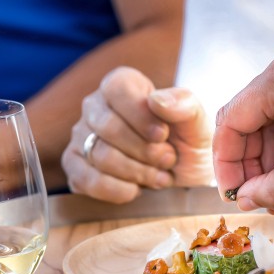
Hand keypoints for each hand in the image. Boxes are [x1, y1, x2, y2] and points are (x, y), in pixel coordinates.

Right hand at [61, 67, 212, 202]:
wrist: (185, 178)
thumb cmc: (188, 144)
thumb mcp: (197, 123)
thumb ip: (184, 105)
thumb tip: (157, 100)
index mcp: (123, 84)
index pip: (118, 89)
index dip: (140, 115)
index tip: (163, 135)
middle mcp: (95, 106)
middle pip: (108, 127)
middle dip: (144, 150)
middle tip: (168, 160)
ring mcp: (81, 136)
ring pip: (99, 155)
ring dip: (136, 172)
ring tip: (160, 176)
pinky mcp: (75, 167)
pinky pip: (87, 180)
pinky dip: (118, 189)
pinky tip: (137, 189)